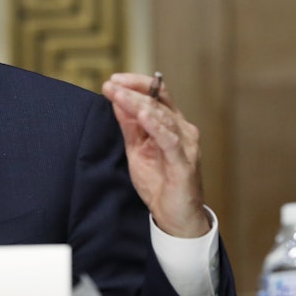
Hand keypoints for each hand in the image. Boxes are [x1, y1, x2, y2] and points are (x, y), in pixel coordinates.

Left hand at [101, 73, 210, 237]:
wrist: (174, 216)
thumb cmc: (158, 181)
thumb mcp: (137, 149)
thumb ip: (129, 125)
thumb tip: (116, 100)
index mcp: (171, 124)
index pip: (157, 94)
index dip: (136, 84)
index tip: (114, 79)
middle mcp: (183, 130)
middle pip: (156, 103)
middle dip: (130, 92)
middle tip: (109, 85)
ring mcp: (186, 145)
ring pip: (162, 117)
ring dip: (138, 104)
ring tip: (120, 94)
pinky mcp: (184, 163)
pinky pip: (170, 141)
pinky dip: (156, 126)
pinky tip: (142, 116)